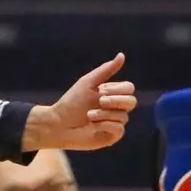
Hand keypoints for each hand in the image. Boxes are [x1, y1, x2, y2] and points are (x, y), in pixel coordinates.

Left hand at [22, 52, 136, 151]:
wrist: (58, 123)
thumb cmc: (72, 102)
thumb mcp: (88, 82)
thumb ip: (106, 70)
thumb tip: (122, 55)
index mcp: (112, 93)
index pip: (129, 88)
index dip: (118, 89)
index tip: (101, 90)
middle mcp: (116, 108)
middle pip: (132, 101)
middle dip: (115, 100)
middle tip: (99, 101)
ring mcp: (114, 122)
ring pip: (124, 116)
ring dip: (105, 114)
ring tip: (89, 115)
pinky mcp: (111, 136)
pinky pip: (120, 129)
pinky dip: (106, 125)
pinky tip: (93, 125)